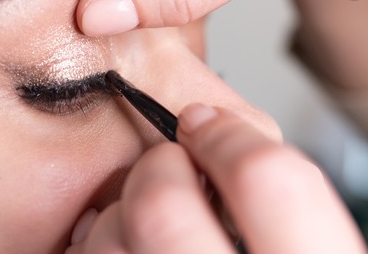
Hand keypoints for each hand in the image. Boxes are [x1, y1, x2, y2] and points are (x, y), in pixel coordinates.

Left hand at [66, 104, 366, 252]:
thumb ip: (283, 238)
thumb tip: (228, 170)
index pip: (277, 185)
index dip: (233, 140)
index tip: (205, 126)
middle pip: (164, 205)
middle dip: (155, 170)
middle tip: (163, 171)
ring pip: (104, 239)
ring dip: (108, 220)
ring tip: (126, 229)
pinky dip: (84, 252)